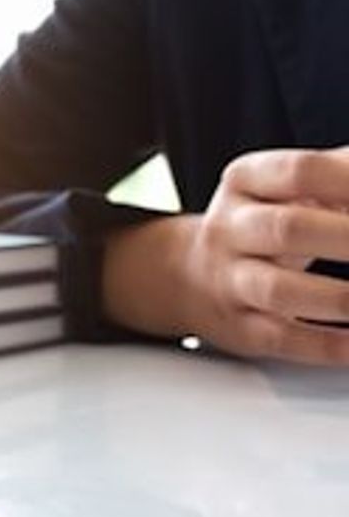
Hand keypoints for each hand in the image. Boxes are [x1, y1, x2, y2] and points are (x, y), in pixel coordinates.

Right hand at [103, 148, 348, 363]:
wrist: (184, 275)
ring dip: (340, 298)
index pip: (301, 172)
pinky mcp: (239, 327)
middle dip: (348, 238)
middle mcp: (231, 229)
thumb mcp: (290, 185)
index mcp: (246, 181)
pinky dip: (328, 344)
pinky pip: (282, 339)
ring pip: (279, 290)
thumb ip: (342, 173)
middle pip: (288, 228)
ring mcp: (229, 280)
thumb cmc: (262, 224)